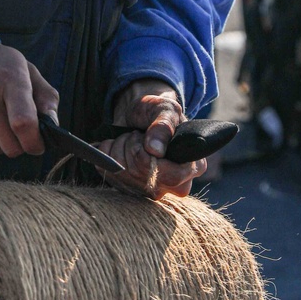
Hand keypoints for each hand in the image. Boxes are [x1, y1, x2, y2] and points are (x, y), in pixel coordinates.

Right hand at [0, 39, 57, 157]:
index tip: (38, 144)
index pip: (24, 123)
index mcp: (10, 79)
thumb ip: (46, 96)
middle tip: (18, 130)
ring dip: (1, 141)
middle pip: (11, 146)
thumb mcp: (25, 68)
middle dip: (21, 144)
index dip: (35, 142)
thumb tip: (53, 124)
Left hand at [97, 78, 205, 199]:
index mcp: (193, 166)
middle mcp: (175, 185)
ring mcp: (152, 190)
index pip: (171, 177)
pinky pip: (109, 176)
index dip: (149, 157)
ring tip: (129, 138)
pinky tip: (117, 146)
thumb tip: (155, 150)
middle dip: (132, 147)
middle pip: (143, 176)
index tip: (142, 136)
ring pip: (123, 175)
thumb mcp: (165, 109)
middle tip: (137, 134)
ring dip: (118, 148)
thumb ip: (163, 125)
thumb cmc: (157, 112)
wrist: (138, 115)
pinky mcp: (131, 190)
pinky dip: (107, 156)